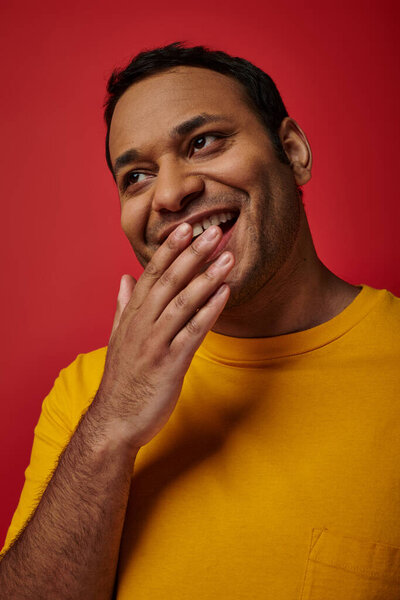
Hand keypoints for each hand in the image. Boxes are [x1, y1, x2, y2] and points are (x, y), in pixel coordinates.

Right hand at [96, 223, 233, 448]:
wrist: (115, 421)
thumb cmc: (122, 378)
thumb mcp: (118, 338)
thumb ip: (123, 306)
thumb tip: (124, 278)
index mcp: (131, 316)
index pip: (152, 275)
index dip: (170, 250)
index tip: (187, 228)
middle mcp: (141, 325)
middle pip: (169, 282)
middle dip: (192, 255)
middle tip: (215, 231)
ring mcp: (155, 344)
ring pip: (182, 303)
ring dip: (207, 278)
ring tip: (228, 257)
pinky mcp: (169, 364)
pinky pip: (192, 332)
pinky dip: (209, 311)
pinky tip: (225, 293)